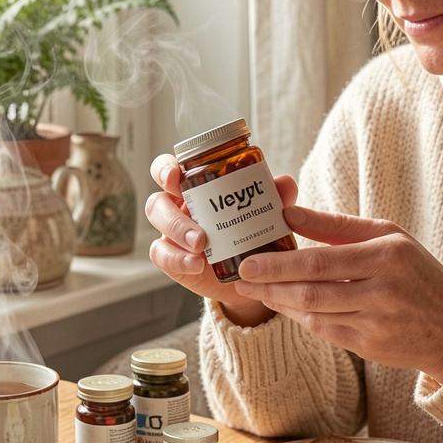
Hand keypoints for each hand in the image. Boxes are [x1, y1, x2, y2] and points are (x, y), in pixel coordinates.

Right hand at [144, 153, 298, 325]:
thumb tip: (284, 182)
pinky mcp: (172, 259)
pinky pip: (162, 256)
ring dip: (177, 231)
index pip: (169, 170)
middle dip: (168, 203)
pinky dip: (178, 259)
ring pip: (159, 225)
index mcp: (195, 188)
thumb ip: (274, 196)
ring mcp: (172, 234)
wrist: (249, 273)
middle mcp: (179, 207)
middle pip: (158, 200)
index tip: (176, 174)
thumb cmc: (251, 231)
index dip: (166, 169)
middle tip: (191, 214)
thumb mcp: (265, 212)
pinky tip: (197, 263)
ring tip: (201, 243)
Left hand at [233, 205, 442, 383]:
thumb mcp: (389, 237)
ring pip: (314, 313)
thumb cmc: (417, 273)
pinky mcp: (370, 347)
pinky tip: (284, 305)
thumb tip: (289, 214)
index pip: (321, 260)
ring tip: (256, 289)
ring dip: (280, 302)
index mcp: (388, 256)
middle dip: (270, 283)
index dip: (281, 262)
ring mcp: (377, 323)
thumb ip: (337, 226)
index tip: (250, 259)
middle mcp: (383, 291)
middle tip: (241, 276)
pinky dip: (300, 318)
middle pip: (312, 289)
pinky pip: (324, 331)